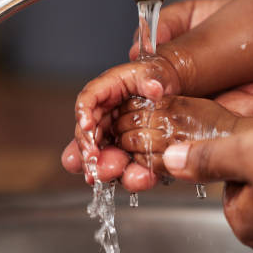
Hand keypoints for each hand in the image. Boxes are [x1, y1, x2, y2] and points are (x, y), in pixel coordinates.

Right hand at [65, 0, 231, 184]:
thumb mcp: (211, 41)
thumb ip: (173, 66)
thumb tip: (143, 87)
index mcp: (156, 55)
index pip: (113, 84)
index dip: (93, 108)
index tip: (87, 130)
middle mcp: (165, 86)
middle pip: (120, 118)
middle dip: (100, 144)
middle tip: (91, 164)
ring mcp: (184, 112)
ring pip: (144, 141)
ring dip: (124, 162)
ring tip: (114, 175)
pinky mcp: (205, 133)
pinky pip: (175, 153)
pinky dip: (157, 169)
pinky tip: (143, 178)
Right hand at [73, 55, 182, 182]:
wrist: (169, 89)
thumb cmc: (158, 78)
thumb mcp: (157, 74)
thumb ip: (153, 79)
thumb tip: (154, 88)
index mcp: (107, 88)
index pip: (88, 98)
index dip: (84, 113)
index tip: (87, 126)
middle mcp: (103, 109)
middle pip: (86, 128)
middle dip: (87, 145)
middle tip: (92, 158)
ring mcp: (110, 127)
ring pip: (95, 146)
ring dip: (94, 161)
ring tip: (95, 175)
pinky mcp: (119, 142)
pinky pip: (111, 156)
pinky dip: (111, 168)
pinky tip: (109, 179)